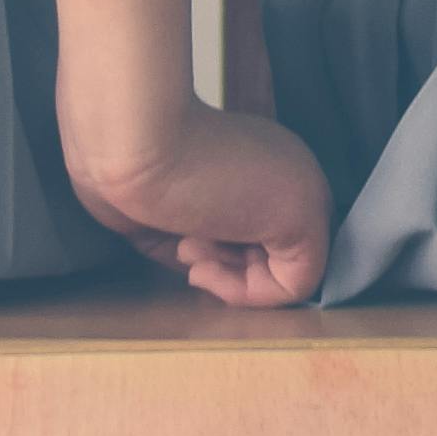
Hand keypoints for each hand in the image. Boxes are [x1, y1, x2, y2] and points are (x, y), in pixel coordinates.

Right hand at [65, 94, 330, 306]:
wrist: (133, 141)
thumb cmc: (132, 166)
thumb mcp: (161, 206)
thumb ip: (192, 231)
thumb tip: (201, 265)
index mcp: (255, 160)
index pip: (257, 226)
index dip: (217, 250)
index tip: (181, 244)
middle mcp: (285, 170)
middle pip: (272, 247)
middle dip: (223, 263)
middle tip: (185, 249)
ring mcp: (302, 189)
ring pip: (286, 267)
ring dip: (229, 276)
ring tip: (188, 246)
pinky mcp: (305, 214)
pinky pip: (298, 282)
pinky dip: (251, 294)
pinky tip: (206, 269)